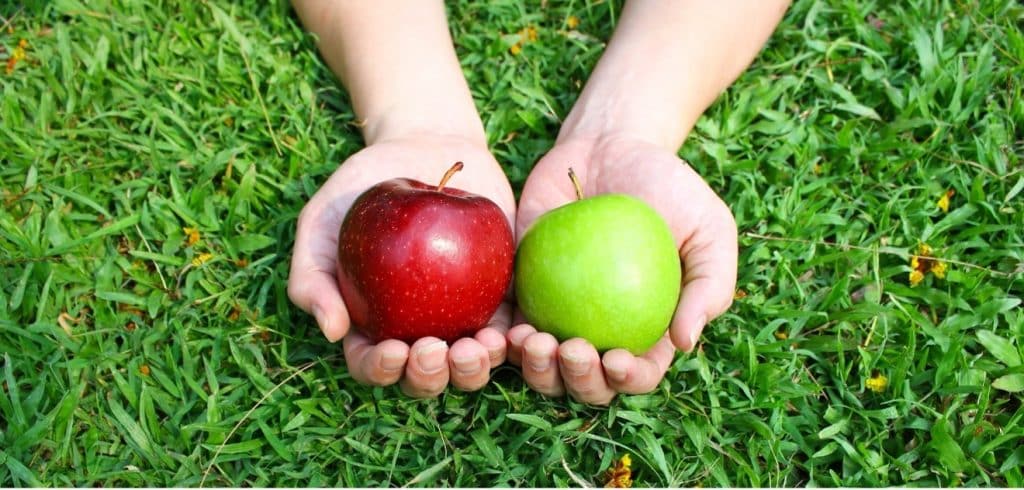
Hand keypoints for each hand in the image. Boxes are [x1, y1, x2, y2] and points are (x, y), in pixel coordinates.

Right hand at [288, 134, 516, 396]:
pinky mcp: (501, 297)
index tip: (393, 350)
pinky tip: (514, 333)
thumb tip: (333, 332)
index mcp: (371, 326)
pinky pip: (511, 329)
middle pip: (425, 377)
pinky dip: (514, 341)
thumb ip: (312, 276)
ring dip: (476, 369)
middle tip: (436, 349)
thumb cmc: (361, 187)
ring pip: (472, 365)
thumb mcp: (321, 222)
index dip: (381, 370)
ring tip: (478, 346)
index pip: (372, 364)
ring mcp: (460, 318)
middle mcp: (417, 332)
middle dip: (431, 377)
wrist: (425, 147)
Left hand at [508, 134, 737, 404]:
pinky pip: (506, 324)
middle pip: (585, 383)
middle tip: (571, 349)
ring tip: (533, 340)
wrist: (609, 147)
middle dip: (576, 381)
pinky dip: (500, 337)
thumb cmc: (669, 188)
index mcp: (647, 331)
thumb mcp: (709, 228)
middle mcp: (600, 333)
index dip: (627, 380)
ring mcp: (557, 315)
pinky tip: (502, 328)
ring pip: (540, 366)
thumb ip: (710, 285)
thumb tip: (684, 343)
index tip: (616, 359)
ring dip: (535, 369)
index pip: (638, 374)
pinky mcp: (520, 291)